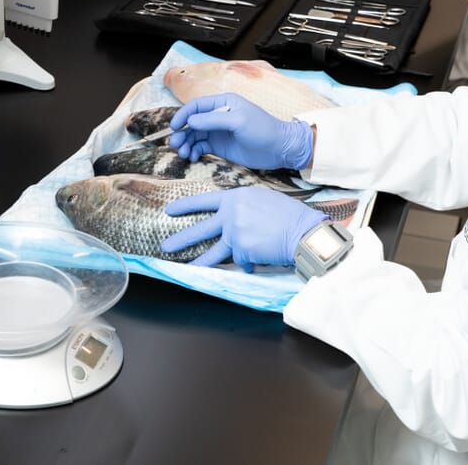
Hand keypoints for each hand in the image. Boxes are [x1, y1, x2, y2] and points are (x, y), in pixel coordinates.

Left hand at [162, 187, 327, 269]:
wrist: (302, 231)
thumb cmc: (288, 214)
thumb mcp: (262, 199)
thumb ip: (243, 208)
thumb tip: (231, 224)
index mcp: (236, 197)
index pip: (205, 201)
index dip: (186, 205)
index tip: (169, 210)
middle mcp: (231, 215)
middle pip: (201, 229)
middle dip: (182, 239)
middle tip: (165, 246)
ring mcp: (234, 234)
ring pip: (213, 253)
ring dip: (199, 262)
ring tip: (186, 269)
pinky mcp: (242, 251)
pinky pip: (242, 261)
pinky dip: (251, 261)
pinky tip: (263, 254)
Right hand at [168, 93, 314, 171]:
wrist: (279, 149)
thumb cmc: (262, 130)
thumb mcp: (238, 121)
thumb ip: (213, 120)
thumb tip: (190, 121)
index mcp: (223, 103)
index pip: (196, 106)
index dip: (183, 115)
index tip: (174, 127)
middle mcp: (218, 116)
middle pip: (192, 122)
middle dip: (181, 133)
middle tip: (176, 145)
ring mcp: (218, 132)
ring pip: (194, 136)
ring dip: (186, 143)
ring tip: (183, 154)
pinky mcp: (220, 146)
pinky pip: (201, 147)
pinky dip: (194, 152)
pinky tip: (193, 158)